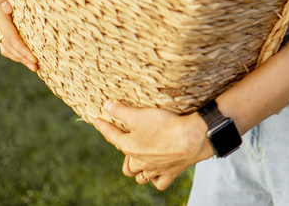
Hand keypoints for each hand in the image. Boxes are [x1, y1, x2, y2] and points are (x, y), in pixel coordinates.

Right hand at [0, 0, 37, 70]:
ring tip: (37, 67)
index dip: (21, 48)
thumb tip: (5, 7)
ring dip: (21, 58)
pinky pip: (10, 46)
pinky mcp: (10, 27)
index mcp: (0, 11)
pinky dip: (19, 54)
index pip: (10, 35)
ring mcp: (4, 24)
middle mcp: (0, 19)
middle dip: (22, 57)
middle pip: (8, 44)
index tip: (34, 58)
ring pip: (8, 48)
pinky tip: (32, 59)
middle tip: (37, 66)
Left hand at [94, 101, 213, 190]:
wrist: (191, 138)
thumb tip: (106, 106)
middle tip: (128, 148)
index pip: (112, 136)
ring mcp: (155, 170)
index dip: (103, 127)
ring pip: (140, 178)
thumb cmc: (164, 126)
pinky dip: (156, 179)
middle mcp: (140, 162)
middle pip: (127, 167)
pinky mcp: (171, 173)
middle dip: (125, 159)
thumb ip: (120, 111)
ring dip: (139, 171)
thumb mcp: (139, 115)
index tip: (97, 119)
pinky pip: (158, 183)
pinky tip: (158, 172)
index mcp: (129, 147)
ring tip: (141, 163)